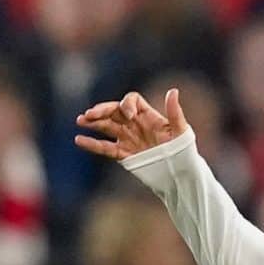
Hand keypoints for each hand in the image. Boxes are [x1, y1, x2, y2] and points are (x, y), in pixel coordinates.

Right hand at [74, 89, 189, 161]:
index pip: (131, 101)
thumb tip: (173, 91)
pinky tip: (79, 140)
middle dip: (101, 111)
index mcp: (147, 115)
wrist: (180, 174)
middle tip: (89, 114)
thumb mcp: (181, 131)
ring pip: (106, 127)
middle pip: (113, 111)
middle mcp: (135, 124)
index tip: (128, 115)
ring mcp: (128, 138)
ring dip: (93, 123)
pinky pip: (105, 147)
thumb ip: (175, 112)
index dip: (126, 104)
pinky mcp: (124, 154)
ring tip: (80, 120)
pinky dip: (92, 144)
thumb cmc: (184, 150)